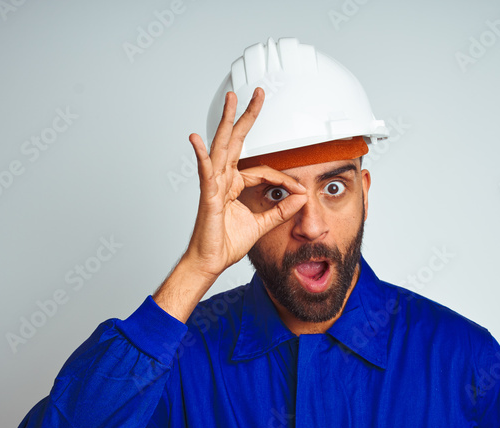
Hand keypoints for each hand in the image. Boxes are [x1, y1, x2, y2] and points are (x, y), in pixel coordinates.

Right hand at [182, 87, 307, 279]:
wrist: (210, 261)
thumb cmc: (226, 243)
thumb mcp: (262, 224)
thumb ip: (281, 211)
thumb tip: (301, 198)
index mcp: (233, 184)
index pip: (263, 170)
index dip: (284, 179)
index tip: (299, 189)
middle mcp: (222, 179)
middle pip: (236, 141)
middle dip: (246, 116)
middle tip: (255, 93)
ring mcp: (213, 185)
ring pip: (222, 146)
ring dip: (227, 121)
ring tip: (231, 99)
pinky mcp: (207, 196)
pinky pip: (205, 172)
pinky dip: (201, 155)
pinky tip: (197, 139)